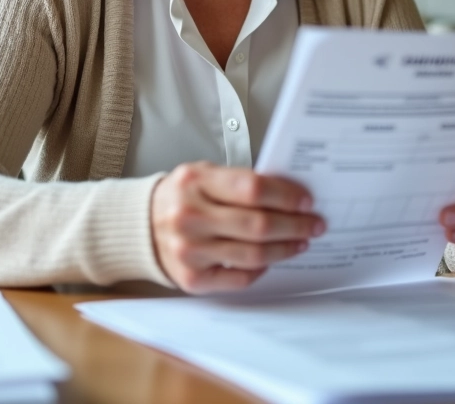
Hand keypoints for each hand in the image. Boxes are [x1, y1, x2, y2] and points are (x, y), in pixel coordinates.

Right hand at [150, 161, 325, 293]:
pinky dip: (261, 269)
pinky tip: (270, 259)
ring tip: (300, 242)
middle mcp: (189, 216)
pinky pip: (240, 277)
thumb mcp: (203, 175)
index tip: (306, 201)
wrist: (140, 226)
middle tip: (314, 224)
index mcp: (194, 182)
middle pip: (258, 225)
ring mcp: (189, 250)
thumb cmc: (181, 197)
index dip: (286, 196)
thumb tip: (290, 196)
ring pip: (254, 254)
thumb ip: (239, 183)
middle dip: (295, 225)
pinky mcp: (192, 278)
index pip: (252, 188)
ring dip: (285, 249)